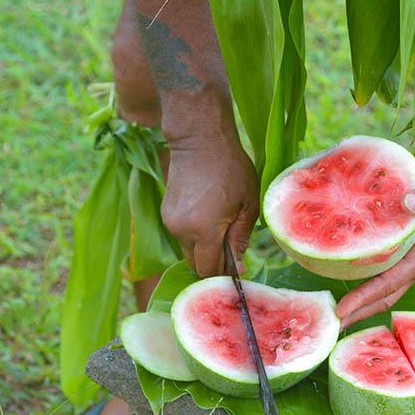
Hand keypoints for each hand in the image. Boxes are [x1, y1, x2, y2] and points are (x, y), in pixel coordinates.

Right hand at [160, 137, 258, 275]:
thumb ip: (241, 238)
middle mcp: (181, 230)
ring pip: (189, 250)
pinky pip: (183, 235)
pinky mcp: (166, 212)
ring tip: (223, 228)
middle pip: (196, 264)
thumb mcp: (247, 205)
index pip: (209, 270)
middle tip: (234, 250)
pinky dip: (196, 235)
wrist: (200, 140)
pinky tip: (211, 218)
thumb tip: (238, 264)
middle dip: (214, 264)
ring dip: (205, 248)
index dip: (225, 275)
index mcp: (203, 231)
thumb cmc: (231, 169)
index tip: (240, 268)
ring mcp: (170, 221)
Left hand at [336, 157, 414, 327]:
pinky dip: (363, 279)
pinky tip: (341, 277)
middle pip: (385, 296)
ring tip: (333, 311)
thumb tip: (407, 203)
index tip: (341, 310)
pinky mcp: (405, 252)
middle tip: (331, 325)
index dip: (365, 297)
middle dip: (360, 312)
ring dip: (360, 301)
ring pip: (383, 288)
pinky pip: (382, 271)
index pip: (391, 282)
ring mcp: (411, 260)